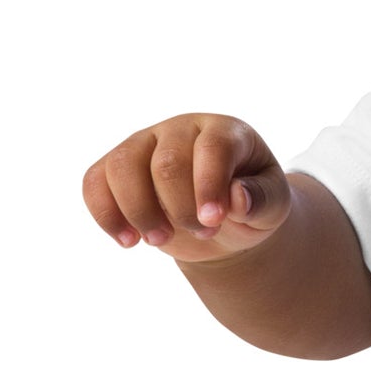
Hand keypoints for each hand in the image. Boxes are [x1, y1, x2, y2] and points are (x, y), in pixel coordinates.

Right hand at [82, 114, 292, 262]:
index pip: (213, 147)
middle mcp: (182, 129)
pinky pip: (95, 181)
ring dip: (138, 210)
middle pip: (166, 161)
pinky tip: (128, 241)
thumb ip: (263, 200)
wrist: (225, 220)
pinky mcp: (117, 167)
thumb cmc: (251, 205)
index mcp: (226, 131)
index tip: (213, 220)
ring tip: (159, 241)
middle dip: (180, 206)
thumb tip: (237, 198)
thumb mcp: (274, 206)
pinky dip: (105, 214)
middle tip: (203, 233)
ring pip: (123, 165)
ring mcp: (145, 144)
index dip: (210, 185)